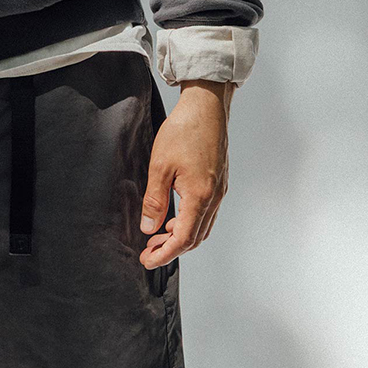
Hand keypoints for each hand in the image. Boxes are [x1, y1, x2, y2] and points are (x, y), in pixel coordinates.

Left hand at [138, 78, 231, 266]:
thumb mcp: (160, 166)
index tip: (147, 261)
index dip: (164, 254)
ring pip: (202, 226)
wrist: (207, 107)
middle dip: (171, 249)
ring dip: (181, 237)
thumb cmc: (184, 131)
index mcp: (200, 195)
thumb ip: (154, 200)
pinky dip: (190, 222)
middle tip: (148, 252)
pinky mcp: (219, 182)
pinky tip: (173, 217)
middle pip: (195, 237)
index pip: (183, 238)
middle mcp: (214, 197)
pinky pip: (206, 213)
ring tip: (157, 236)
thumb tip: (148, 228)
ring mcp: (219, 190)